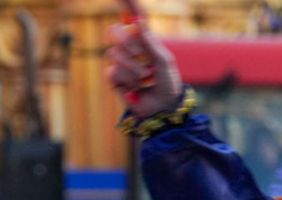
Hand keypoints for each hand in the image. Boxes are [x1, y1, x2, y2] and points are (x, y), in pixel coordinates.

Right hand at [105, 0, 182, 117]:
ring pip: (114, 54)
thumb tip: (138, 21)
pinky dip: (129, 82)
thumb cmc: (168, 83)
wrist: (164, 108)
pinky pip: (113, 72)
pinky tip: (137, 89)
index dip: (126, 2)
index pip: (131, 16)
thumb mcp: (163, 61)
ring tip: (145, 79)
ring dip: (133, 69)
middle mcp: (130, 48)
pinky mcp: (114, 78)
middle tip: (141, 57)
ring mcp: (120, 62)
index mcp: (143, 40)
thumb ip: (150, 42)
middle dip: (127, 44)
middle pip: (114, 32)